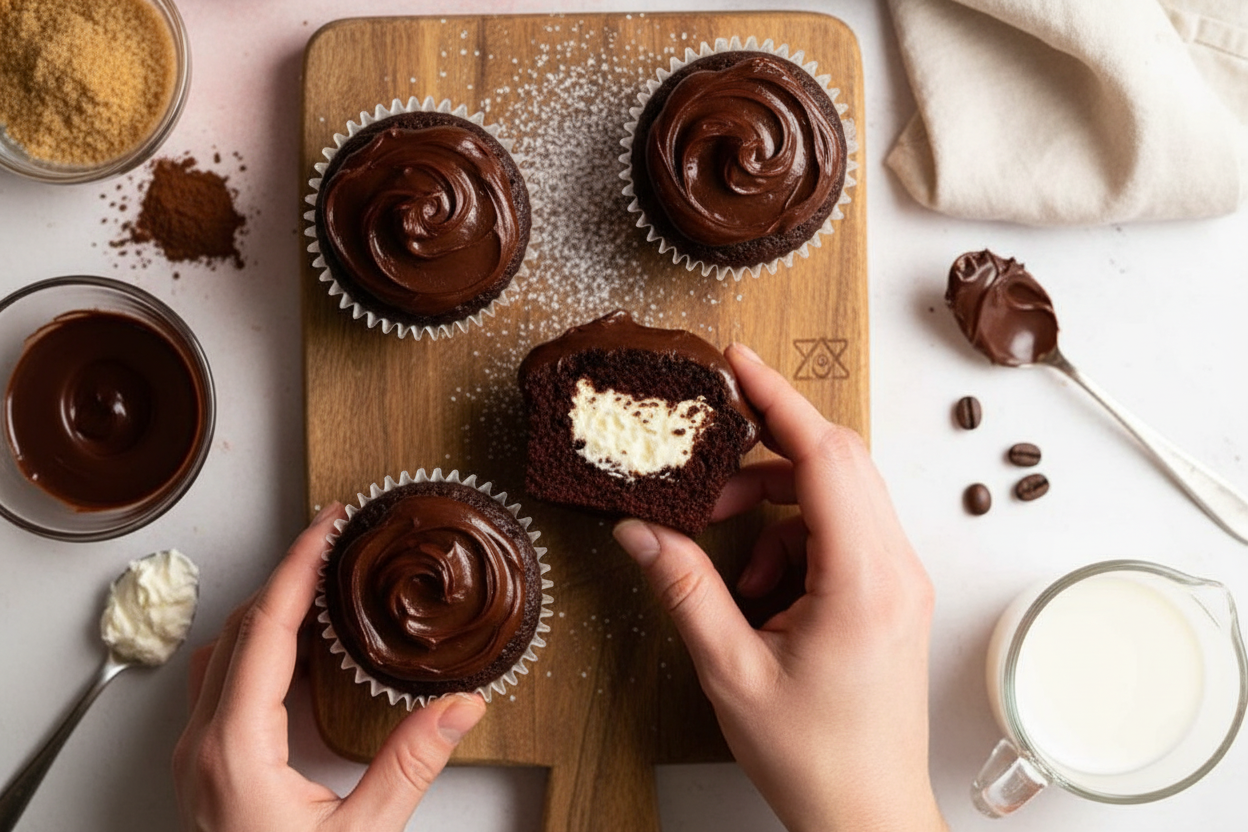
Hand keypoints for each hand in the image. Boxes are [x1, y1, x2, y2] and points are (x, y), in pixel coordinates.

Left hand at [173, 503, 486, 831]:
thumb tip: (463, 705)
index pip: (263, 630)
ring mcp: (199, 760)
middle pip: (239, 630)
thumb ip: (412, 765)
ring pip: (225, 655)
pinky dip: (263, 650)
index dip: (297, 567)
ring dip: (272, 612)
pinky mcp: (208, 772)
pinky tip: (304, 654)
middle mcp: (205, 748)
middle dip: (288, 577)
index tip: (328, 524)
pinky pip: (225, 685)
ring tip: (325, 587)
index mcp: (236, 752)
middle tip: (338, 543)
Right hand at [613, 345, 946, 831]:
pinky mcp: (890, 594)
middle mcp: (894, 569)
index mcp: (863, 581)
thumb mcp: (732, 672)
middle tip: (708, 459)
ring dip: (775, 499)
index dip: (778, 400)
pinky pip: (841, 532)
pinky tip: (758, 586)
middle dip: (766, 449)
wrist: (867, 813)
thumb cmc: (813, 758)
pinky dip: (792, 538)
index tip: (738, 362)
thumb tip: (640, 531)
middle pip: (838, 462)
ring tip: (722, 540)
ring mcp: (899, 580)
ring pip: (838, 495)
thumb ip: (685, 590)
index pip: (826, 457)